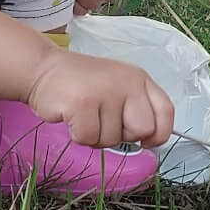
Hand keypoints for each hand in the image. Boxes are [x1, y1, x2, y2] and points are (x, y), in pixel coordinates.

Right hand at [23, 49, 173, 148]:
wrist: (42, 68)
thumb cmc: (81, 84)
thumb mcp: (117, 86)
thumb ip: (136, 106)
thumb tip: (151, 138)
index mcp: (139, 78)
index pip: (166, 112)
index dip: (160, 133)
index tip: (147, 141)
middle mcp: (126, 82)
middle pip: (142, 130)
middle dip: (123, 136)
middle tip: (103, 122)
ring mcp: (105, 92)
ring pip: (112, 139)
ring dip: (96, 136)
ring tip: (84, 115)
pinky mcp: (82, 104)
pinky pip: (88, 138)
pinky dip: (78, 135)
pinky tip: (71, 117)